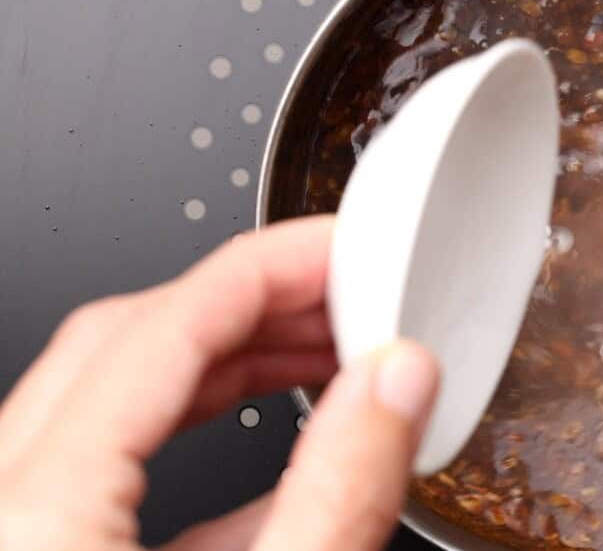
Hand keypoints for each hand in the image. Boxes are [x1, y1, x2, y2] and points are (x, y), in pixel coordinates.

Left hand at [0, 215, 439, 550]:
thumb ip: (339, 493)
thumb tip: (397, 383)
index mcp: (39, 514)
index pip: (164, 326)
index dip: (271, 267)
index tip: (346, 247)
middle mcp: (5, 510)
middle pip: (127, 343)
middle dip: (256, 304)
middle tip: (350, 293)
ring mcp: (20, 529)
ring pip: (113, 397)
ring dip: (230, 363)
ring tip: (330, 357)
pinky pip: (109, 467)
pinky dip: (201, 437)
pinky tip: (290, 450)